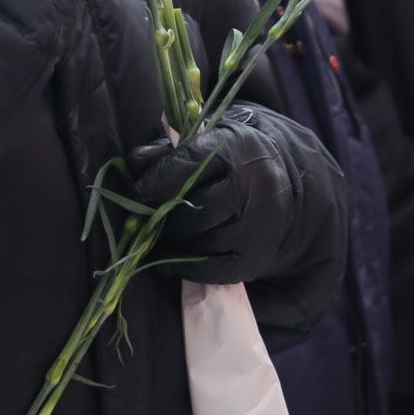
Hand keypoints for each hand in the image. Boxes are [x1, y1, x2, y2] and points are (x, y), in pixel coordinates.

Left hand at [129, 105, 344, 290]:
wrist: (280, 184)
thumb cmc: (228, 161)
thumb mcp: (203, 143)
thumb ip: (166, 152)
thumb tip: (133, 165)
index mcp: (235, 149)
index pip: (187, 167)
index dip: (154, 183)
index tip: (134, 195)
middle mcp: (253, 187)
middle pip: (192, 210)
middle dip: (160, 217)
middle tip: (141, 220)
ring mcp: (257, 226)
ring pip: (199, 241)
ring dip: (169, 242)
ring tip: (154, 235)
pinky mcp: (255, 258)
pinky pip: (210, 270)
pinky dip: (181, 266)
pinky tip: (164, 258)